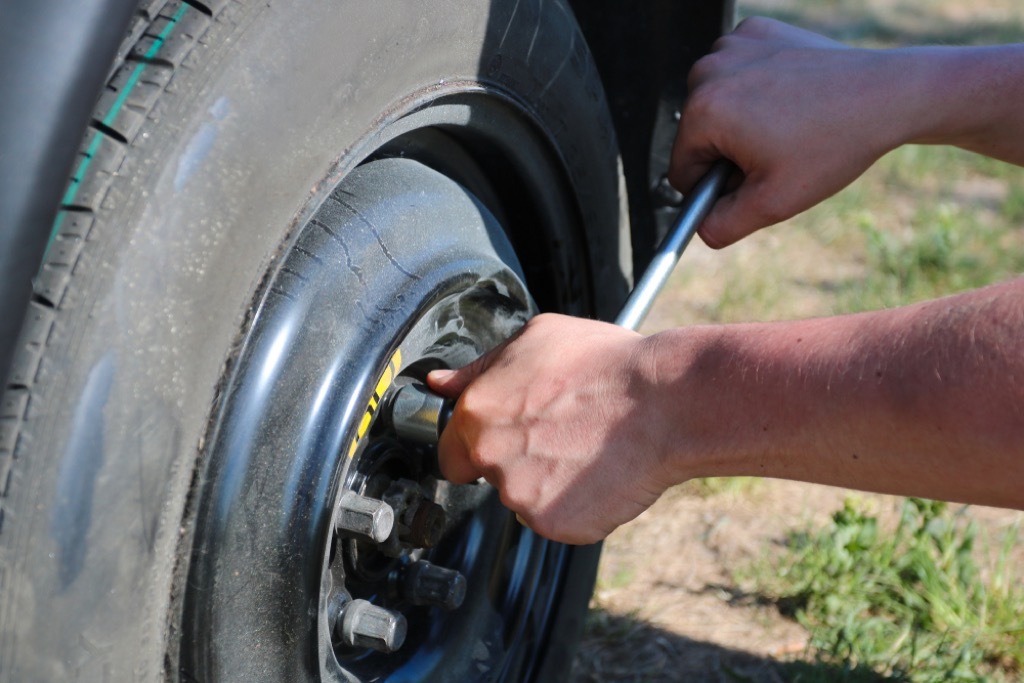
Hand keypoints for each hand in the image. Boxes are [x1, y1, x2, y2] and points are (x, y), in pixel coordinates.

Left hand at [427, 314, 674, 544]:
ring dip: (547, 481)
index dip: (476, 444)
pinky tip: (599, 473)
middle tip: (558, 437)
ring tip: (587, 447)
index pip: (449, 450)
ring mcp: (521, 495)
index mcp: (476, 413)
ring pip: (524, 497)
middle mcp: (490, 457)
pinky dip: (576, 504)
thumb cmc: (605, 363)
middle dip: (513, 461)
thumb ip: (480, 368)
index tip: (505, 436)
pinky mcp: (555, 524)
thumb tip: (440, 383)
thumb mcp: (535, 340)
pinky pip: (557, 520)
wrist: (664, 402)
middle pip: (487, 474)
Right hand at [670, 17, 908, 246]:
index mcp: (703, 112)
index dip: (717, 186)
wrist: (887, 93)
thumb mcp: (772, 204)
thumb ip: (722, 226)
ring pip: (714, 104)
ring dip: (740, 120)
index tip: (757, 177)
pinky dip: (756, 85)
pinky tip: (790, 94)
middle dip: (728, 151)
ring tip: (786, 123)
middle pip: (696, 134)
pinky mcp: (754, 30)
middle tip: (778, 151)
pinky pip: (736, 72)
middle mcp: (707, 70)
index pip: (682, 170)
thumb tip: (699, 228)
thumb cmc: (832, 145)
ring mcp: (731, 44)